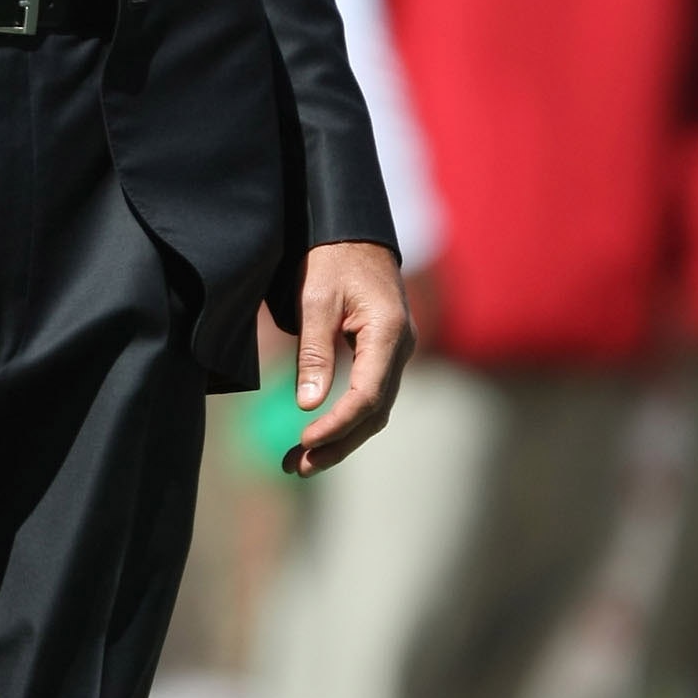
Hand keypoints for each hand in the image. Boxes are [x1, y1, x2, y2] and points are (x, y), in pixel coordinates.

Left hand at [286, 239, 412, 476]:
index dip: (337, 425)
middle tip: (296, 466)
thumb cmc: (331, 258)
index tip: (304, 441)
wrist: (353, 230)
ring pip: (375, 408)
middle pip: (375, 412)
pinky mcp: (384, 353)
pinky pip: (371, 394)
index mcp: (387, 332)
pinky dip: (347, 418)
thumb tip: (309, 404)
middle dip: (337, 443)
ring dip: (341, 437)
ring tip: (299, 462)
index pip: (368, 395)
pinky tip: (319, 434)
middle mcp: (401, 346)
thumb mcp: (315, 299)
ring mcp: (396, 351)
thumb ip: (314, 352)